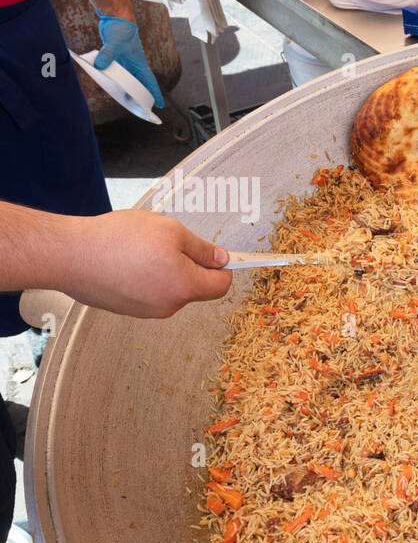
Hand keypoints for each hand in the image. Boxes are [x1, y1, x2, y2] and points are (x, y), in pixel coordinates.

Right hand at [63, 210, 231, 318]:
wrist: (69, 255)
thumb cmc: (118, 240)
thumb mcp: (170, 231)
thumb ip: (201, 248)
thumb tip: (221, 259)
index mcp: (185, 288)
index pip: (221, 286)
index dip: (223, 268)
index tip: (217, 255)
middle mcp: (168, 306)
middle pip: (194, 288)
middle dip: (189, 265)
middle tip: (166, 242)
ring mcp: (145, 311)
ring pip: (169, 289)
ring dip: (164, 270)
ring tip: (139, 249)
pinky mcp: (125, 309)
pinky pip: (147, 292)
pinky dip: (144, 277)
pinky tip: (125, 260)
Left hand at [94, 14, 164, 108]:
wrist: (116, 15)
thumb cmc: (120, 28)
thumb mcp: (114, 43)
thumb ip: (107, 55)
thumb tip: (99, 66)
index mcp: (139, 63)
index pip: (149, 82)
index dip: (155, 94)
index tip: (160, 105)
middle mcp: (134, 63)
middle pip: (139, 83)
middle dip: (140, 96)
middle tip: (138, 107)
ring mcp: (125, 60)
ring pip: (127, 78)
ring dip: (126, 87)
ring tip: (124, 98)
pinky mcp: (117, 56)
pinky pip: (117, 70)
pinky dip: (114, 77)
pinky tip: (109, 81)